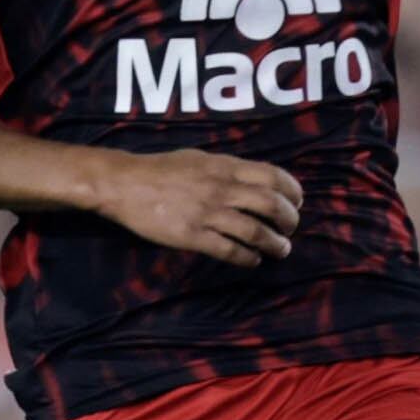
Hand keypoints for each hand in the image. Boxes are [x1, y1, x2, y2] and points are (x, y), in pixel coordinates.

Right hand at [96, 150, 302, 266]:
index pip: (274, 177)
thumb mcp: (199, 158)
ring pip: (256, 232)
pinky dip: (247, 258)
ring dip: (274, 244)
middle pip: (272, 205)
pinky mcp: (192, 236)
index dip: (293, 192)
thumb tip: (253, 179)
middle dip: (289, 221)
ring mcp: (207, 214)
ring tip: (279, 249)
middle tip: (289, 229)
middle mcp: (221, 189)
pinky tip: (252, 261)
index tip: (296, 203)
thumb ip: (227, 168)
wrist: (123, 184)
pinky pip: (230, 251)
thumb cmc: (159, 169)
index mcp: (225, 167)